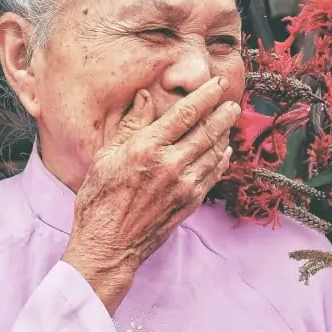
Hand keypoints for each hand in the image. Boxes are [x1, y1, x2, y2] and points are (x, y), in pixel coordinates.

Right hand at [62, 77, 239, 312]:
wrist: (108, 246)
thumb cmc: (99, 200)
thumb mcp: (105, 156)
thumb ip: (130, 125)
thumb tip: (145, 96)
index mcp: (146, 148)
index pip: (185, 114)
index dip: (205, 96)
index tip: (218, 84)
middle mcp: (169, 165)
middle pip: (206, 131)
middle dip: (222, 114)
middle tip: (232, 102)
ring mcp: (183, 186)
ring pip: (213, 152)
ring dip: (224, 135)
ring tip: (229, 122)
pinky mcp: (189, 203)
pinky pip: (212, 175)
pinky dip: (221, 160)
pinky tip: (224, 152)